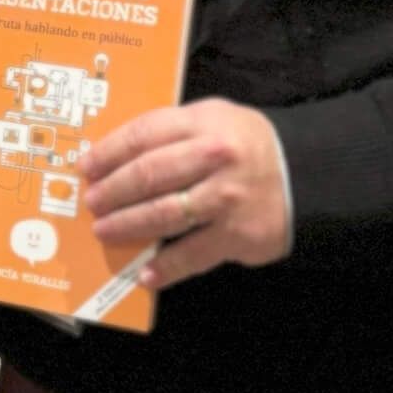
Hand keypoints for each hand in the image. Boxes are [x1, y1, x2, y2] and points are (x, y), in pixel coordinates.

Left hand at [81, 98, 290, 289]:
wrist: (305, 173)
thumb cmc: (247, 145)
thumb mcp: (215, 119)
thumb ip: (172, 131)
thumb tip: (114, 154)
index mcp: (204, 122)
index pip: (144, 134)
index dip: (109, 152)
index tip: (86, 167)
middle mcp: (214, 157)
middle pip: (149, 174)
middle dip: (113, 191)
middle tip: (92, 203)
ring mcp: (226, 197)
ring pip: (163, 214)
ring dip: (127, 225)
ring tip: (105, 231)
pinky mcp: (237, 234)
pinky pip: (192, 254)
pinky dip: (166, 266)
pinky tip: (145, 272)